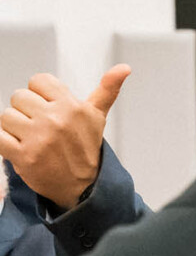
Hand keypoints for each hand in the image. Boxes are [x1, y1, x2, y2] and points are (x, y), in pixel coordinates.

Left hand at [0, 66, 130, 208]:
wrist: (83, 187)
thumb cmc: (86, 149)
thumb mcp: (98, 117)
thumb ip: (107, 89)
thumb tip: (124, 68)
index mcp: (72, 106)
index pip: (38, 81)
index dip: (40, 94)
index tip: (50, 109)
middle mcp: (56, 119)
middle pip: (19, 97)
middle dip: (26, 112)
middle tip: (41, 128)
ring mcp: (39, 138)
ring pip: (6, 116)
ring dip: (14, 128)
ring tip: (30, 139)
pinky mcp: (23, 156)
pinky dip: (4, 143)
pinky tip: (20, 148)